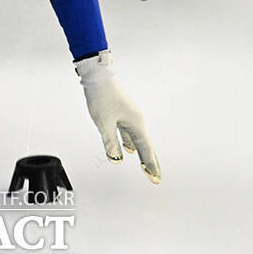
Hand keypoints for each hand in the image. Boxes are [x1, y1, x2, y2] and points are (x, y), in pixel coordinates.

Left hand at [75, 50, 160, 183]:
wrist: (97, 75)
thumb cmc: (102, 96)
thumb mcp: (104, 123)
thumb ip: (111, 142)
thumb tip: (116, 159)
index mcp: (136, 123)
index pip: (146, 149)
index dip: (150, 164)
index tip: (155, 178)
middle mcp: (136, 119)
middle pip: (146, 145)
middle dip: (150, 161)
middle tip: (155, 176)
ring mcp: (129, 115)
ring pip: (137, 139)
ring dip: (141, 152)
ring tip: (144, 165)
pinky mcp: (121, 112)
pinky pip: (128, 132)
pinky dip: (129, 142)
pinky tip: (128, 149)